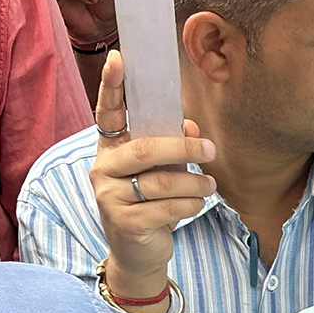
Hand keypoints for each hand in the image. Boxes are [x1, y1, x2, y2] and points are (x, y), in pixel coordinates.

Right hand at [90, 51, 215, 306]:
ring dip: (194, 182)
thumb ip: (172, 147)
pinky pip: (166, 207)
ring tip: (210, 185)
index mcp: (110, 150)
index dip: (113, 86)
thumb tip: (192, 128)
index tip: (120, 58)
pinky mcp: (125, 222)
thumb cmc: (151, 204)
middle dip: (183, 148)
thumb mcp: (161, 172)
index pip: (108, 113)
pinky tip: (195, 205)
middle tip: (210, 150)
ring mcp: (109, 197)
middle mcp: (103, 170)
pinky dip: (189, 205)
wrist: (138, 254)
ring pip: (161, 182)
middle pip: (146, 150)